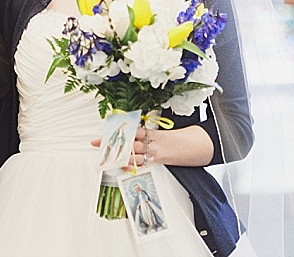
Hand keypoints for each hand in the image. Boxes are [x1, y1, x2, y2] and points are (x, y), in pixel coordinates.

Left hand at [90, 125, 212, 169]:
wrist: (197, 145)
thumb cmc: (179, 139)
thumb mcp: (161, 133)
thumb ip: (146, 134)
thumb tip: (131, 132)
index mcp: (151, 131)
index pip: (130, 129)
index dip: (116, 129)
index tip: (103, 128)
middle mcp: (151, 141)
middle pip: (127, 140)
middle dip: (111, 142)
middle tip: (96, 143)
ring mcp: (154, 151)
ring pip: (132, 152)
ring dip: (117, 154)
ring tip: (104, 154)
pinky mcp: (158, 160)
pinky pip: (141, 163)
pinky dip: (130, 164)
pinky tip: (121, 165)